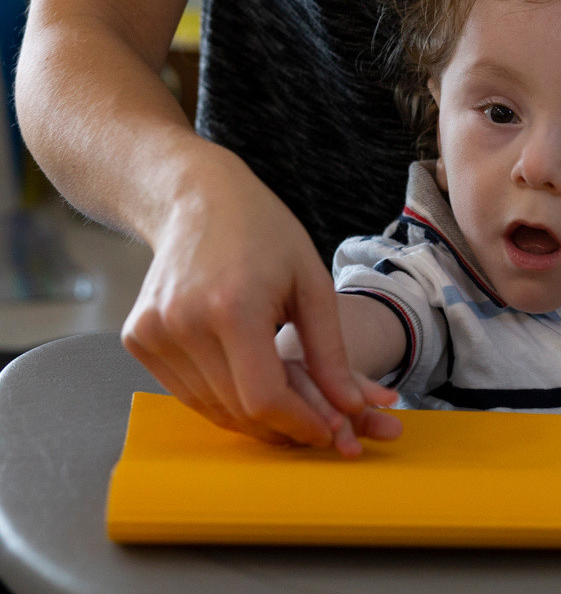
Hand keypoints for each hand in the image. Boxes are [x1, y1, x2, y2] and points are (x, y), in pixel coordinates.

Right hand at [121, 153, 395, 448]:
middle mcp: (184, 324)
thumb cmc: (263, 233)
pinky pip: (188, 392)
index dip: (301, 425)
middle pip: (239, 409)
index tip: (331, 432)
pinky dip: (224, 398)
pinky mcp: (137, 340)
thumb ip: (331, 353)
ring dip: (256, 417)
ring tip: (291, 402)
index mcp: (233, 307)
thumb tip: (353, 408)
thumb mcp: (312, 284)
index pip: (265, 398)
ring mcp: (153, 333)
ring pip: (212, 408)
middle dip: (286, 426)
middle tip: (320, 425)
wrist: (195, 199)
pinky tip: (250, 379)